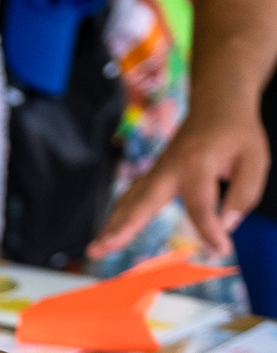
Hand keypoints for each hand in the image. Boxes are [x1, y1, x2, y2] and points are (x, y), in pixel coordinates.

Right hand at [91, 107, 271, 257]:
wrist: (217, 103)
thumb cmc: (237, 131)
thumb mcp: (256, 159)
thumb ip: (244, 194)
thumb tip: (227, 225)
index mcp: (198, 163)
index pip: (201, 206)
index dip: (210, 231)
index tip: (221, 250)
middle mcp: (170, 168)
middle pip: (144, 203)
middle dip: (124, 228)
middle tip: (104, 248)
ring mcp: (157, 171)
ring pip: (130, 201)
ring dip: (111, 226)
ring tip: (96, 248)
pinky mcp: (152, 175)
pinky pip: (131, 197)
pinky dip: (117, 216)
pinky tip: (107, 234)